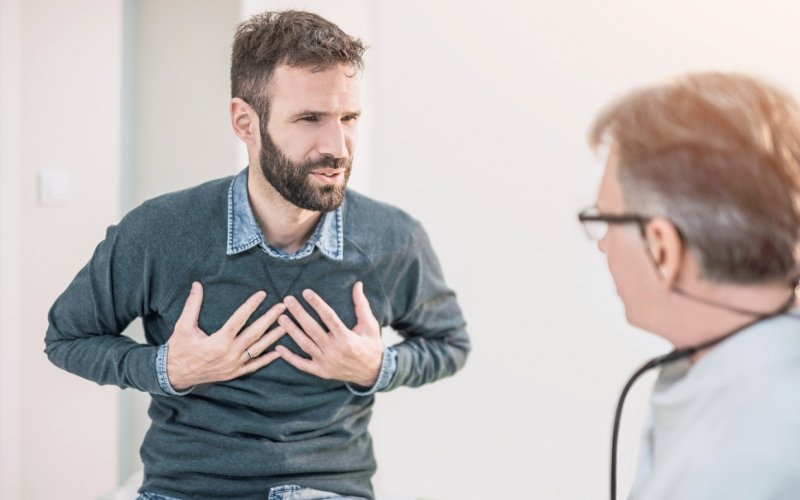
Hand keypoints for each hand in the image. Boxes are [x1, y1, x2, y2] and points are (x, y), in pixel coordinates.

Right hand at [166, 282, 286, 389]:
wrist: (174, 375)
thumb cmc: (179, 349)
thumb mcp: (182, 326)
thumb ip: (192, 305)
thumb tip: (197, 284)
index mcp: (218, 341)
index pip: (239, 319)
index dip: (251, 305)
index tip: (263, 294)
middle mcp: (229, 354)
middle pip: (254, 333)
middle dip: (270, 318)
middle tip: (283, 306)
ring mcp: (234, 365)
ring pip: (258, 349)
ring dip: (273, 337)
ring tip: (286, 325)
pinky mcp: (234, 373)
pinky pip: (254, 366)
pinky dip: (267, 360)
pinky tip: (279, 352)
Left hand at [276, 281, 382, 387]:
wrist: (373, 373)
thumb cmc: (371, 346)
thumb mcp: (371, 326)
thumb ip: (362, 305)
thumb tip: (358, 284)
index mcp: (346, 338)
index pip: (328, 317)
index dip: (317, 304)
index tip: (306, 292)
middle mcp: (334, 350)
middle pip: (312, 329)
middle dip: (299, 313)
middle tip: (287, 300)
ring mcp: (326, 362)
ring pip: (305, 345)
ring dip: (291, 331)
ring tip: (281, 318)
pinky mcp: (321, 372)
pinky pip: (302, 365)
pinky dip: (289, 358)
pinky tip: (278, 348)